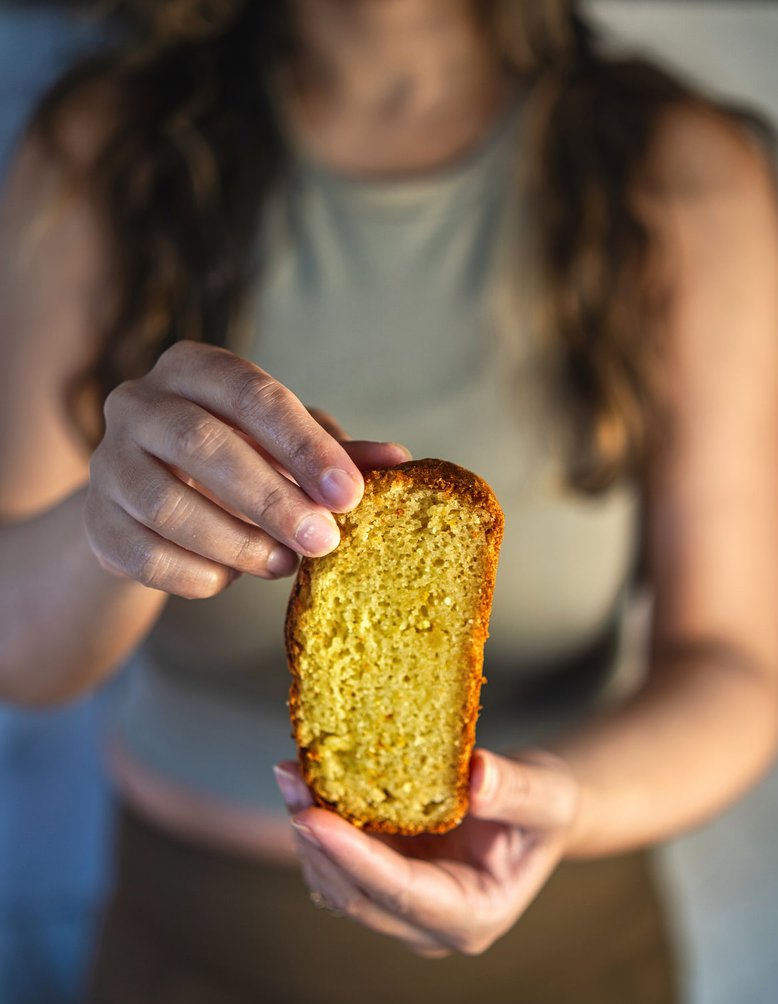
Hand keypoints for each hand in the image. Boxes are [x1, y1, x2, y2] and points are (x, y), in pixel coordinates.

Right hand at [84, 340, 408, 597]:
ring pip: (167, 505)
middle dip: (271, 499)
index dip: (302, 444)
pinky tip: (228, 578)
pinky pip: (144, 555)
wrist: (149, 507)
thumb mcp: (283, 448)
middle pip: (202, 444)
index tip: (349, 494)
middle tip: (324, 540)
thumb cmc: (233, 462)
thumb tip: (399, 460)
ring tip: (281, 564)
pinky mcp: (95, 522)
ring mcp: (107, 463)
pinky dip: (196, 574)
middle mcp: (137, 403)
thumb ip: (333, 453)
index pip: (250, 394)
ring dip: (236, 541)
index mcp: (192, 368)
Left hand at [274, 749, 579, 957]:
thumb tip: (477, 779)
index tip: (312, 817)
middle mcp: (427, 927)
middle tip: (290, 776)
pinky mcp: (379, 881)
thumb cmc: (545, 808)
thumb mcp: (548, 795)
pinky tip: (304, 777)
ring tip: (291, 770)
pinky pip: (335, 861)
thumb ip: (518, 791)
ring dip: (306, 829)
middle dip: (316, 839)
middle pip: (355, 894)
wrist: (532, 813)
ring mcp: (399, 908)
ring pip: (334, 882)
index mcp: (473, 917)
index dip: (354, 858)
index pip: (402, 894)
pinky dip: (316, 822)